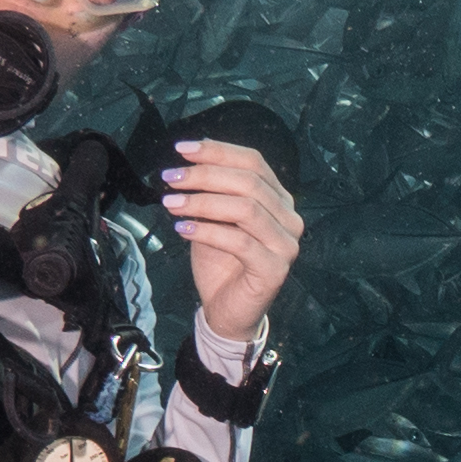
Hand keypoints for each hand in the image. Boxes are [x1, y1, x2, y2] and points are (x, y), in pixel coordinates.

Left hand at [168, 137, 301, 341]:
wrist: (227, 311)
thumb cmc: (220, 263)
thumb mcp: (212, 218)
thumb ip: (212, 189)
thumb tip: (191, 155)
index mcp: (278, 199)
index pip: (253, 162)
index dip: (217, 151)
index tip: (181, 150)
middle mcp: (289, 218)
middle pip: (249, 182)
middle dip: (205, 175)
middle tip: (171, 178)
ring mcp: (286, 245)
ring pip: (245, 209)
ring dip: (202, 202)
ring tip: (171, 203)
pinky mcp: (275, 269)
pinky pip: (239, 242)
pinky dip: (207, 232)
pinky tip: (182, 228)